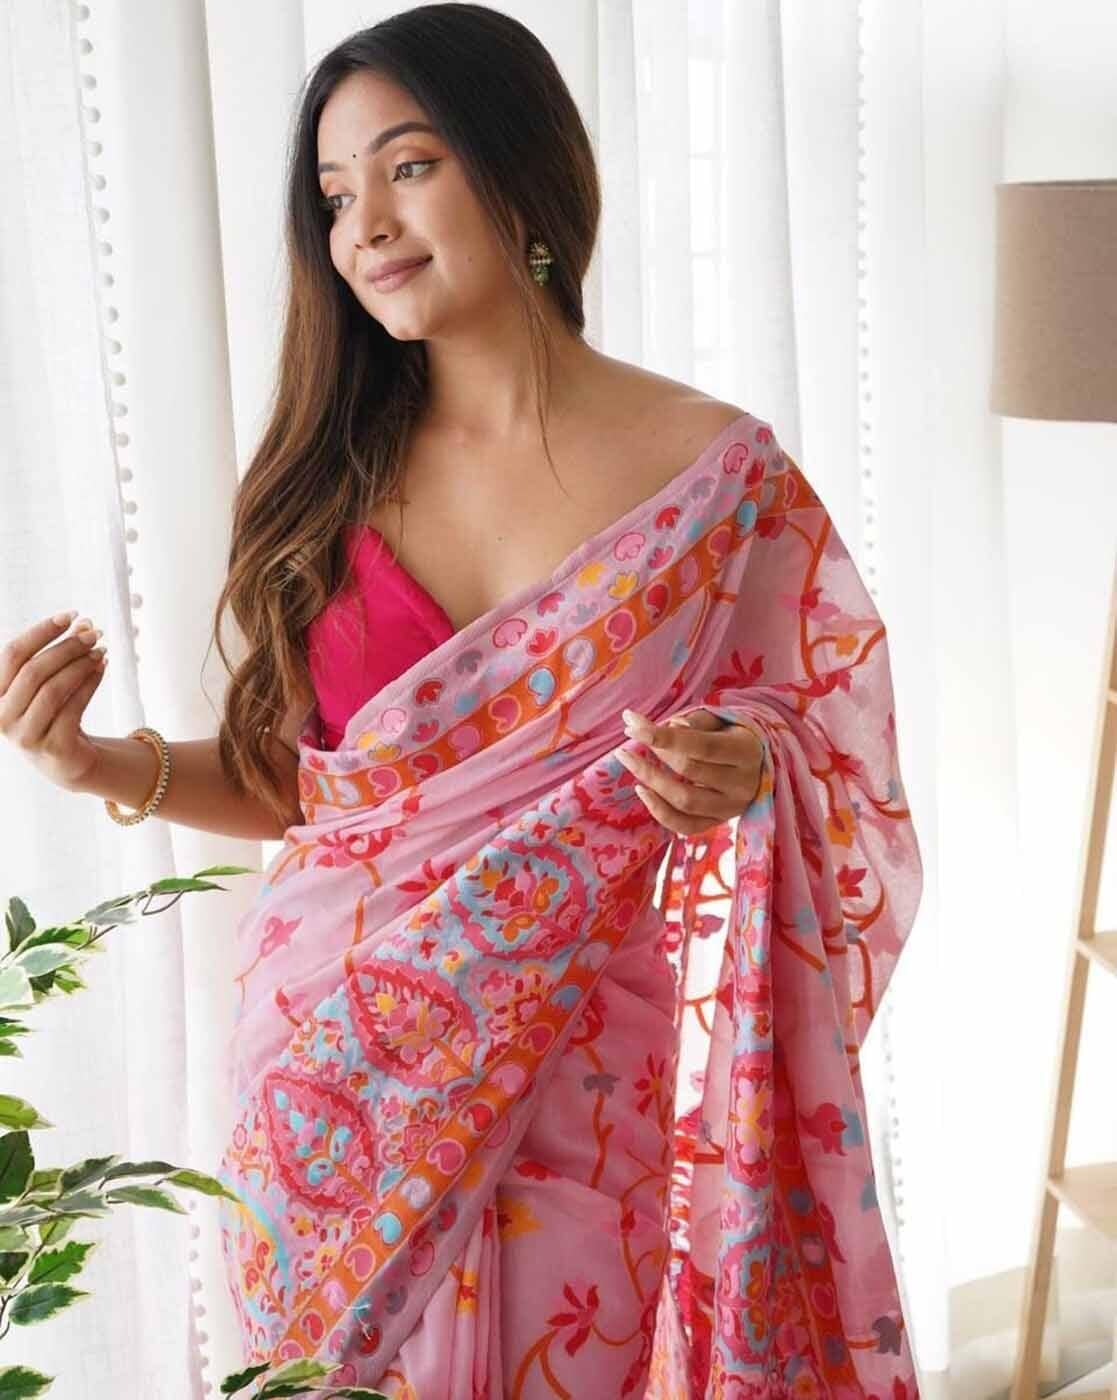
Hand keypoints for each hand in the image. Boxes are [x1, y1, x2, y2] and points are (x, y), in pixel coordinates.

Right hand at [0, 612, 107, 791]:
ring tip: (100, 650)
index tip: (70, 615)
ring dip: (80, 665)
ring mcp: (25, 735)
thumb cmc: (51, 713)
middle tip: (93, 632)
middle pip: (34, 670)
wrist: (65, 760)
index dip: (41, 631)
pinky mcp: (52, 747)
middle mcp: (1, 715)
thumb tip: (80, 623)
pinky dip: (90, 684)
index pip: (12, 654)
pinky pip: (74, 708)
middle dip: (67, 647)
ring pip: (54, 689)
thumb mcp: (42, 684)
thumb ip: (53, 656)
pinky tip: (102, 668)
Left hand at [616, 706, 763, 835]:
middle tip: (633, 733)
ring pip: (684, 801)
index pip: (701, 746)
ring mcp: (731, 808)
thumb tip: (671, 726)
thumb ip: (697, 720)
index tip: (633, 724)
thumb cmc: (734, 736)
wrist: (760, 766)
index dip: (664, 736)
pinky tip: (642, 789)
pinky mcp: (719, 823)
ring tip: (629, 758)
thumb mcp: (723, 721)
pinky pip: (684, 826)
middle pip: (689, 770)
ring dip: (650, 779)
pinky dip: (659, 811)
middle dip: (655, 751)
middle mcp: (742, 783)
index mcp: (745, 751)